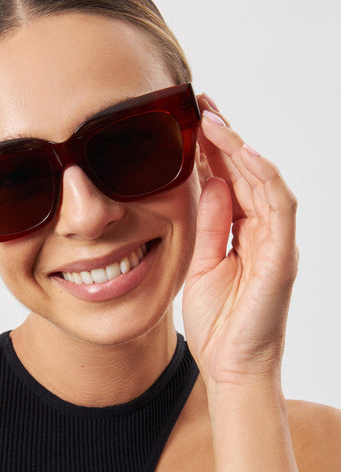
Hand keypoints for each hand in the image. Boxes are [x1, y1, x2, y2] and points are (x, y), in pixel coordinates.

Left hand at [183, 96, 297, 386]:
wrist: (230, 366)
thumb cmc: (217, 320)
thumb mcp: (201, 262)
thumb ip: (209, 224)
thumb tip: (209, 182)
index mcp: (244, 232)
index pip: (231, 180)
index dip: (213, 149)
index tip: (189, 120)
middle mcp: (264, 231)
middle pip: (248, 173)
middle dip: (224, 137)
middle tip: (200, 105)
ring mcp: (277, 242)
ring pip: (265, 182)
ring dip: (240, 149)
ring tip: (213, 121)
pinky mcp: (282, 257)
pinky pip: (279, 208)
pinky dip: (263, 178)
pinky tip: (242, 153)